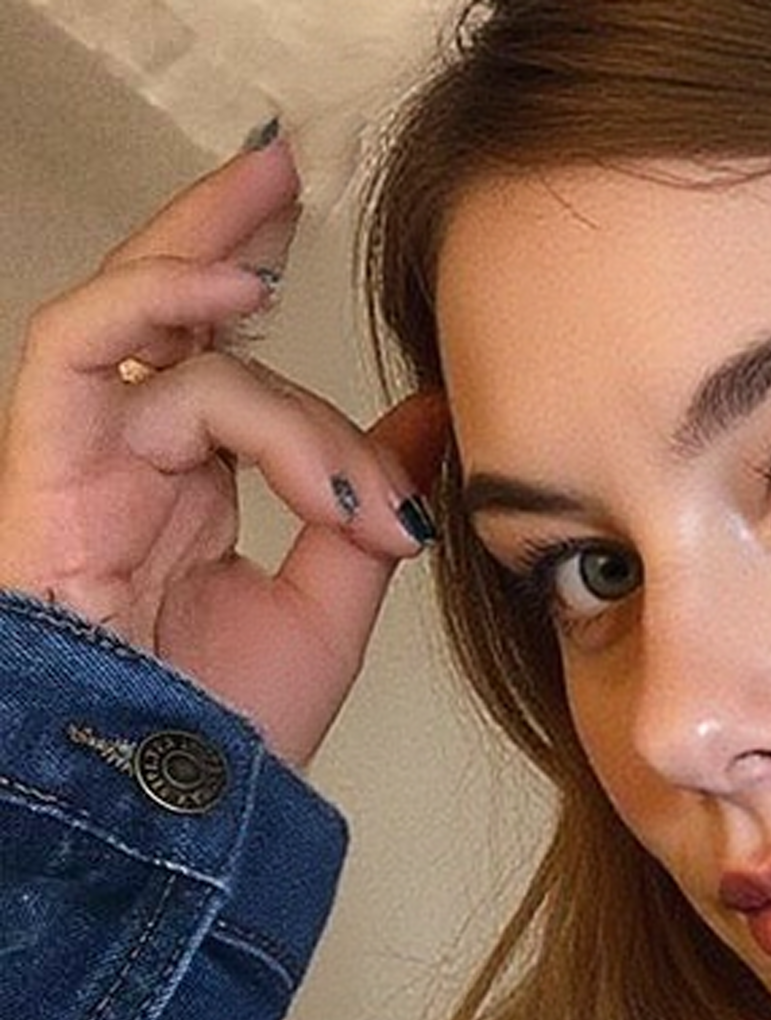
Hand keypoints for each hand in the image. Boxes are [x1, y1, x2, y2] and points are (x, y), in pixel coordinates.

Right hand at [0, 132, 449, 765]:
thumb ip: (367, 497)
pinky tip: (233, 297)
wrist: (178, 811)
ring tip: (272, 263)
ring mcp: (81, 469)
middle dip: (214, 226)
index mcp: (185, 489)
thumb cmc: (237, 728)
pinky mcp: (45, 479)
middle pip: (158, 310)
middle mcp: (126, 465)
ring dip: (209, 287)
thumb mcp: (335, 597)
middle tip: (278, 164)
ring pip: (146, 338)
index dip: (253, 282)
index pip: (214, 355)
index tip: (318, 230)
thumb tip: (431, 413)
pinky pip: (78, 359)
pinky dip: (154, 314)